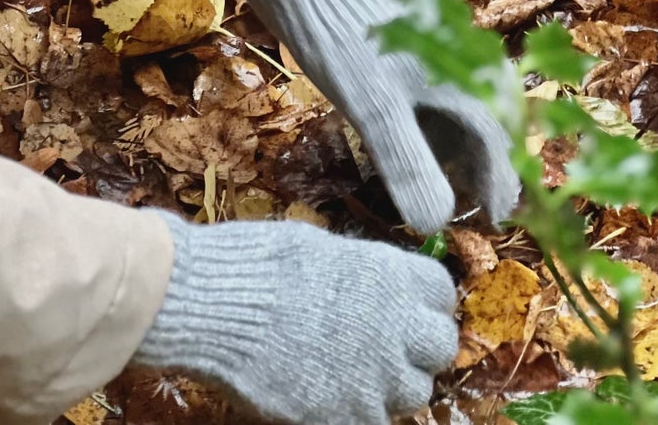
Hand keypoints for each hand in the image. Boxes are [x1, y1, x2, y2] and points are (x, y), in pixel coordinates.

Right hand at [132, 216, 457, 424]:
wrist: (218, 307)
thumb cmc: (257, 263)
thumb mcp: (318, 250)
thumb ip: (358, 275)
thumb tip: (366, 287)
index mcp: (390, 275)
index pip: (440, 292)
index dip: (423, 302)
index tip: (406, 308)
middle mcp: (396, 327)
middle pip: (440, 347)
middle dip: (419, 348)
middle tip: (388, 349)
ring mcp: (375, 379)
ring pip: (414, 393)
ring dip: (392, 386)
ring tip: (356, 376)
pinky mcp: (347, 419)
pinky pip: (374, 423)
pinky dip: (358, 413)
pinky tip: (330, 399)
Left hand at [219, 0, 518, 234]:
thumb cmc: (342, 45)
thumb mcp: (374, 112)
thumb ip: (408, 166)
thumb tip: (436, 223)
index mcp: (460, 72)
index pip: (496, 136)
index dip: (498, 181)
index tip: (493, 219)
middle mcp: (461, 50)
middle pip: (492, 110)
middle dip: (490, 157)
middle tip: (479, 196)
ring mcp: (439, 34)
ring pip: (469, 91)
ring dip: (466, 134)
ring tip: (450, 170)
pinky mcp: (415, 26)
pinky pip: (445, 74)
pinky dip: (443, 108)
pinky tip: (419, 125)